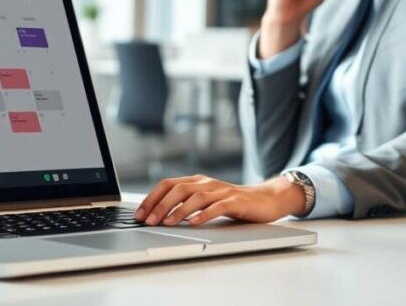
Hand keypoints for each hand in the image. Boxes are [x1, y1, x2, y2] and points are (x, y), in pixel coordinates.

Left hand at [133, 174, 305, 226]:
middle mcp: (207, 183)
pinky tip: (193, 224)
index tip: (139, 214)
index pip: (167, 184)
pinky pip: (216, 207)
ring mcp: (221, 191)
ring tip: (166, 224)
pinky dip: (203, 215)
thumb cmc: (233, 203)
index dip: (152, 198)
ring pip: (195, 197)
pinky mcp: (235, 201)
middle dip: (160, 205)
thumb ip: (187, 204)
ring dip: (178, 211)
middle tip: (148, 221)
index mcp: (197, 181)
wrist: (266, 199)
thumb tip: (159, 217)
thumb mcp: (207, 200)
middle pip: (178, 189)